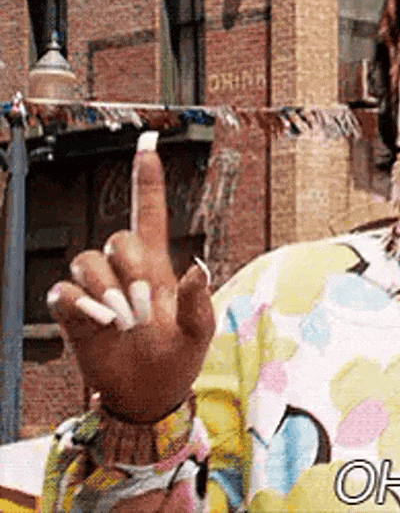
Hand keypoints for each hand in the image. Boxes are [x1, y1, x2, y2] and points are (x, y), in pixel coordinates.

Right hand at [46, 132, 215, 422]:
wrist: (150, 394)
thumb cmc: (178, 359)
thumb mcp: (199, 332)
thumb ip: (199, 301)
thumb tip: (199, 265)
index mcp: (160, 268)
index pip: (149, 213)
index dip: (146, 179)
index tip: (146, 142)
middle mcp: (125, 273)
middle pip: (116, 238)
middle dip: (131, 269)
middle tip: (145, 307)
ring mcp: (98, 293)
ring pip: (86, 263)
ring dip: (107, 290)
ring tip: (127, 320)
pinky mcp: (75, 315)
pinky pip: (62, 294)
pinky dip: (81, 305)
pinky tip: (102, 323)